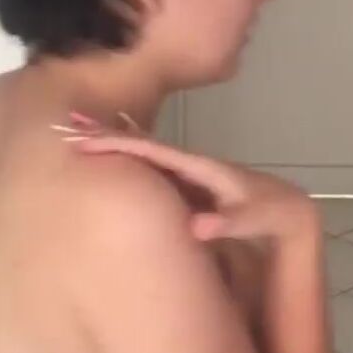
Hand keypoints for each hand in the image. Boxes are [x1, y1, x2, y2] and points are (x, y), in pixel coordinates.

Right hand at [64, 126, 316, 246]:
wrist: (286, 210)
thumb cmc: (271, 214)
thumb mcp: (254, 220)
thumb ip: (228, 222)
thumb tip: (196, 227)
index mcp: (199, 167)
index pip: (153, 150)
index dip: (120, 143)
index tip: (85, 139)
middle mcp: (189, 164)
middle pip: (142, 145)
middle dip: (107, 135)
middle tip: (66, 125)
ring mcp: (187, 175)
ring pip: (145, 157)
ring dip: (114, 147)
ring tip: (77, 139)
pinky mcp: (187, 187)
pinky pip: (152, 172)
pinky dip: (129, 165)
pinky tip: (110, 169)